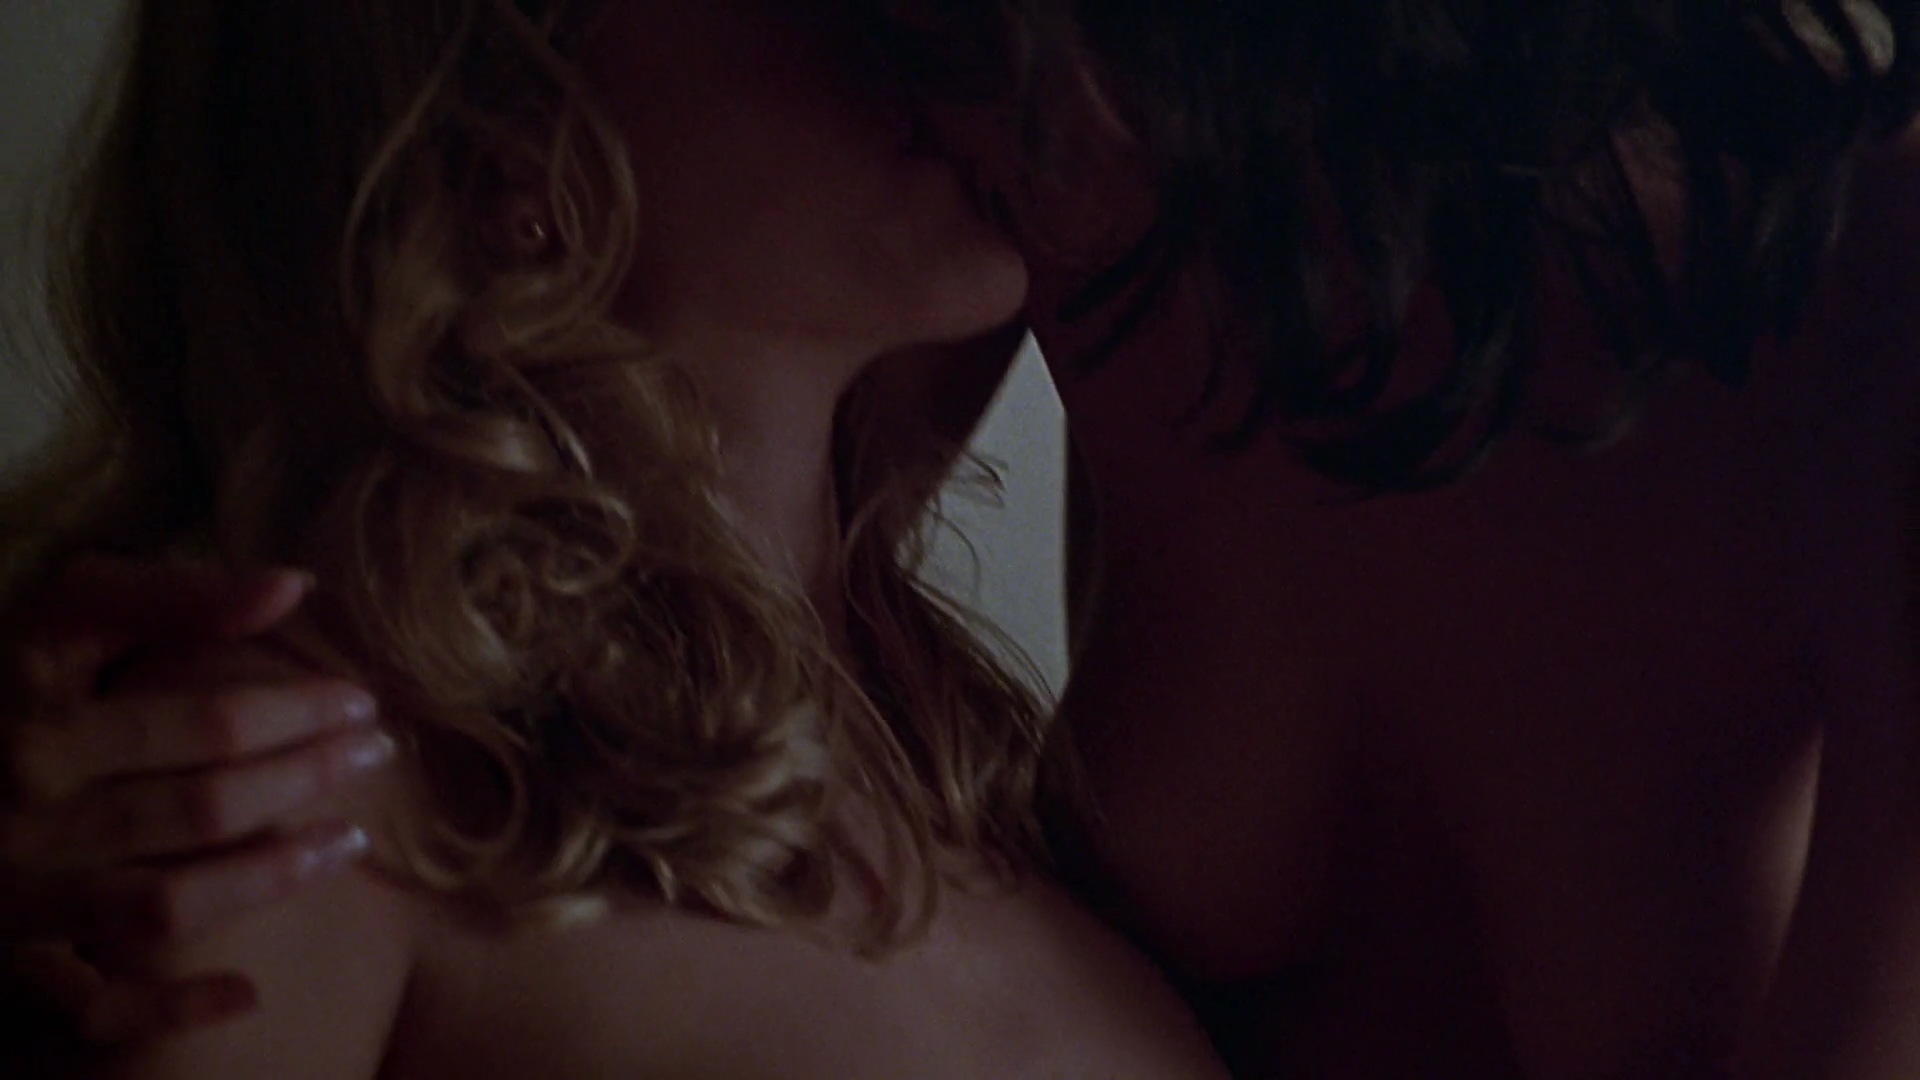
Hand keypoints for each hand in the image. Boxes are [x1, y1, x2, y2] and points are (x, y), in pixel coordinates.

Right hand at [0, 556, 391, 1048]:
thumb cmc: (2, 701)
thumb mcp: (60, 629)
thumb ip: (166, 598)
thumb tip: (293, 586)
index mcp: (38, 728)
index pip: (204, 725)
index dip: (298, 713)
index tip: (361, 701)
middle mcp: (26, 820)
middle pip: (202, 810)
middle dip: (305, 780)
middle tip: (377, 754)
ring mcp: (17, 901)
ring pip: (165, 903)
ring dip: (269, 879)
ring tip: (348, 842)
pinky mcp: (7, 970)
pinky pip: (96, 1009)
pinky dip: (171, 1005)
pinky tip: (248, 991)